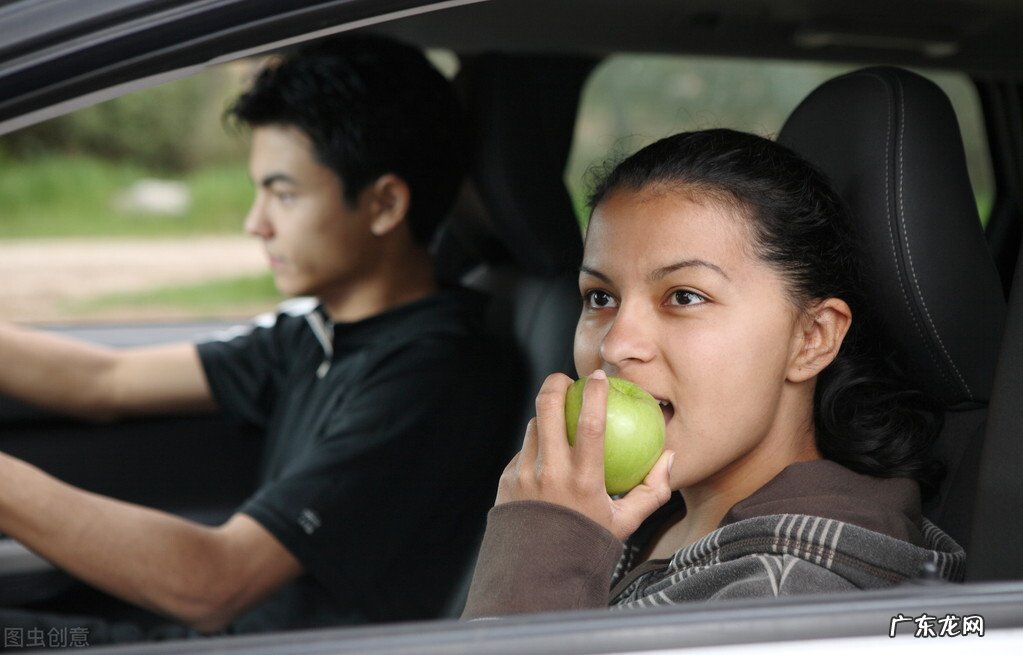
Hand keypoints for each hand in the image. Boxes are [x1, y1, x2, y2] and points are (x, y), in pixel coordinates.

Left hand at [496, 369, 674, 541]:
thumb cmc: (588, 545)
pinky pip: (522, 452)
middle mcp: (549, 474)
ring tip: (558, 414)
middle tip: (566, 379)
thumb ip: (652, 491)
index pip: (590, 424)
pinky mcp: (507, 481)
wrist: (539, 574)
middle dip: (556, 383)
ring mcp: (523, 475)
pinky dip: (535, 447)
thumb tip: (669, 457)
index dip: (594, 393)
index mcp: (582, 481)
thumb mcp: (625, 524)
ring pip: (533, 427)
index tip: (599, 376)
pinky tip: (545, 454)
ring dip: (545, 415)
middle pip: (547, 409)